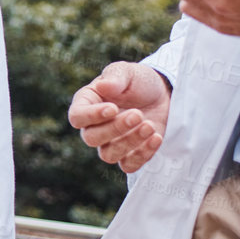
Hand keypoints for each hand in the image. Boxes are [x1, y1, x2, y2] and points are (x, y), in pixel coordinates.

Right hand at [69, 59, 171, 173]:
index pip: (77, 117)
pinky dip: (142, 154)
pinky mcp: (130, 155)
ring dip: (130, 142)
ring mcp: (111, 143)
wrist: (162, 94)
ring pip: (108, 155)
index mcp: (87, 103)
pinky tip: (156, 137)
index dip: (91, 116)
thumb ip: (115, 77)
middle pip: (91, 138)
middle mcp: (94, 126)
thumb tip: (103, 86)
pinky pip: (128, 165)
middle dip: (115, 129)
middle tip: (138, 114)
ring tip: (149, 125)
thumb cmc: (138, 81)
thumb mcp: (127, 72)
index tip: (113, 108)